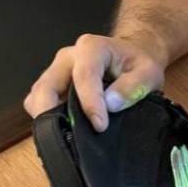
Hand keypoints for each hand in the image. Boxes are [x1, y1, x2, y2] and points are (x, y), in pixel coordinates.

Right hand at [24, 33, 167, 130]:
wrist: (131, 54)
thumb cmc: (139, 63)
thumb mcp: (149, 72)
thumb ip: (133, 87)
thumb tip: (110, 105)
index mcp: (92, 48)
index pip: (84, 76)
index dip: (90, 103)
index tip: (100, 126)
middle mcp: (68, 57)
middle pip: (48, 85)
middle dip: (53, 113)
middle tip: (69, 138)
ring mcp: (57, 70)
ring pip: (38, 94)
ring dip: (47, 117)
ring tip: (65, 137)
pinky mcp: (52, 83)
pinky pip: (39, 100)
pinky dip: (47, 117)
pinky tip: (63, 130)